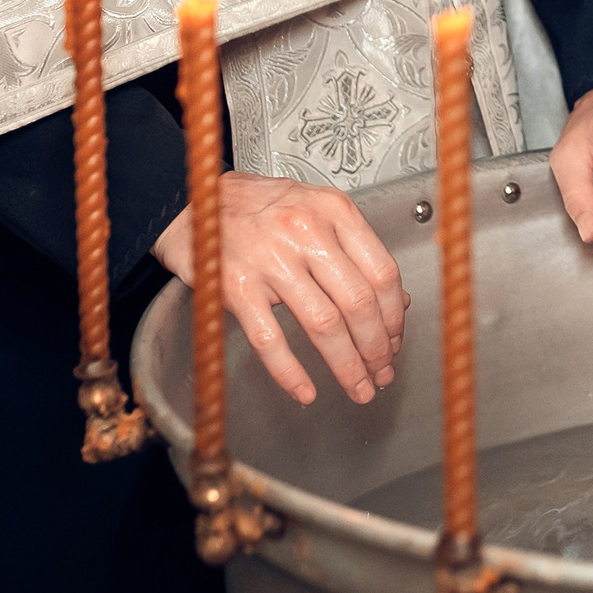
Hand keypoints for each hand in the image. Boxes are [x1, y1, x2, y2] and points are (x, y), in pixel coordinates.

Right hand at [154, 174, 407, 406]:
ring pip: (323, 325)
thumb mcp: (318, 210)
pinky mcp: (235, 287)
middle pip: (358, 303)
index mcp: (333, 211)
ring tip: (357, 386)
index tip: (395, 340)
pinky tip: (305, 391)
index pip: (382, 272)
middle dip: (376, 348)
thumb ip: (356, 251)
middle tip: (381, 372)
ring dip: (346, 366)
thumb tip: (395, 302)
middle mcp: (305, 232)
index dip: (394, 316)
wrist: (197, 201)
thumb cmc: (260, 206)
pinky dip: (291, 373)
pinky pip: (270, 340)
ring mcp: (269, 260)